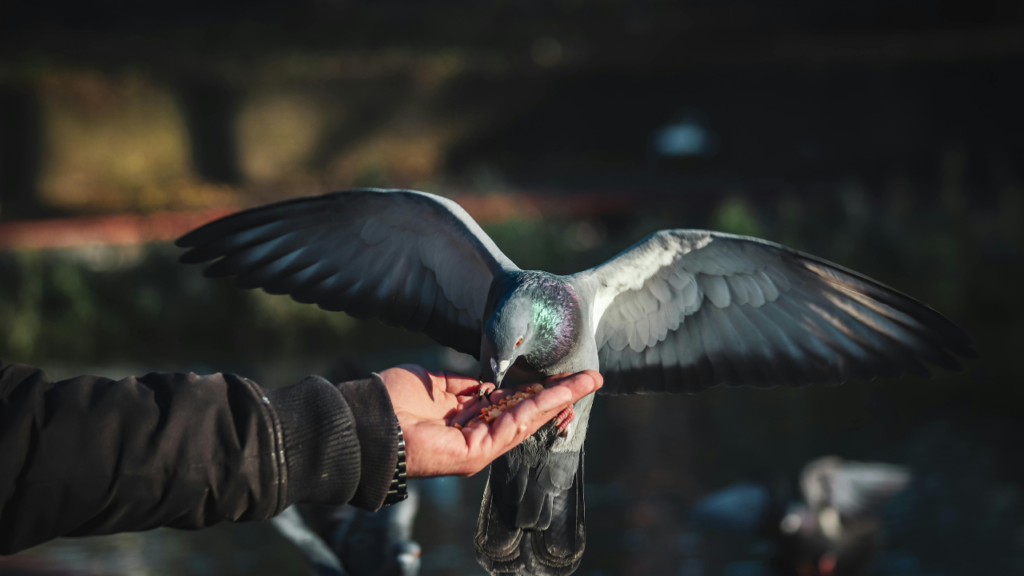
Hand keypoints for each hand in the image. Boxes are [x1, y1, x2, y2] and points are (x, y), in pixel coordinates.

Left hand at [379, 365, 601, 477]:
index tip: (560, 376)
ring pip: (529, 418)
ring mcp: (479, 447)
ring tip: (588, 381)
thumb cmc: (389, 403)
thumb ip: (462, 386)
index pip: (510, 404)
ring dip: (561, 399)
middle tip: (591, 378)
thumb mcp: (432, 385)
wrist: (366, 421)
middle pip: (527, 412)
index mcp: (465, 420)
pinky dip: (541, 406)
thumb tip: (487, 382)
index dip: (536, 389)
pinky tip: (562, 393)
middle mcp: (476, 436)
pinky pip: (516, 424)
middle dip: (560, 395)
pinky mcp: (478, 452)